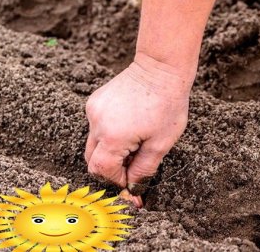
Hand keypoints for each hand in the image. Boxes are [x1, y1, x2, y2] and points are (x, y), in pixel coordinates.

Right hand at [85, 53, 190, 206]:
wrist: (161, 68)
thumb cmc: (167, 105)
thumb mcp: (161, 143)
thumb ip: (143, 170)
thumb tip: (134, 191)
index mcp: (113, 137)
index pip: (102, 171)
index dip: (116, 180)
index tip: (132, 180)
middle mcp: (97, 123)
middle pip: (93, 159)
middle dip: (111, 168)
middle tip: (133, 164)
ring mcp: (93, 110)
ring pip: (94, 142)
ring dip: (110, 149)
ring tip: (135, 140)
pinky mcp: (94, 101)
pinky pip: (96, 126)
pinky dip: (108, 132)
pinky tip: (129, 124)